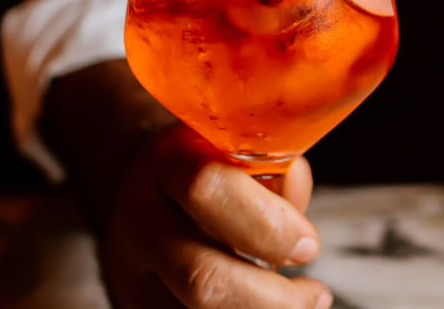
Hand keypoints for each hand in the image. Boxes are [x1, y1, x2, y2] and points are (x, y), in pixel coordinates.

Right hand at [98, 124, 331, 308]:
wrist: (137, 185)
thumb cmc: (203, 167)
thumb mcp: (239, 150)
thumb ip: (277, 173)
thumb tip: (296, 204)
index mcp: (169, 160)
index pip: (209, 190)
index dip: (269, 226)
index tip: (308, 244)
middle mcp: (140, 217)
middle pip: (202, 278)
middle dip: (274, 299)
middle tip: (313, 295)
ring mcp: (129, 269)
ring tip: (298, 306)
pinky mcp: (133, 303)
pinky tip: (257, 307)